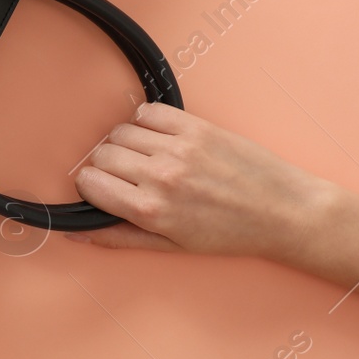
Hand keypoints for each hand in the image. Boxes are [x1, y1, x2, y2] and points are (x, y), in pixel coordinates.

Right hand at [70, 102, 352, 262]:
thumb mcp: (172, 246)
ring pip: (120, 131)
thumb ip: (119, 237)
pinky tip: (159, 137)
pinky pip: (149, 111)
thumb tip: (76, 234)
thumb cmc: (231, 234)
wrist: (283, 212)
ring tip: (145, 156)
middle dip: (104, 164)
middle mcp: (160, 176)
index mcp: (151, 210)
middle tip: (125, 175)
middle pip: (101, 154)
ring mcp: (179, 148)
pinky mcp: (196, 127)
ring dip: (123, 142)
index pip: (89, 182)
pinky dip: (145, 121)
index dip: (91, 185)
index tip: (102, 188)